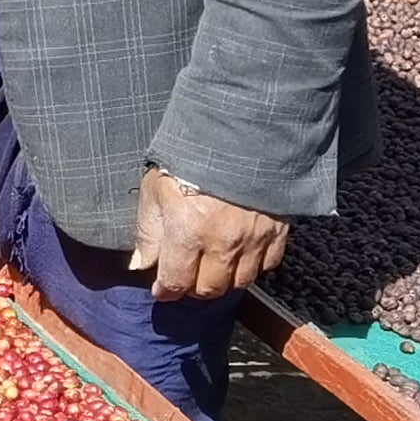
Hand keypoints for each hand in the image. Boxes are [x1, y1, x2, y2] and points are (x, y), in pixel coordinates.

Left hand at [129, 167, 290, 300]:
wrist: (241, 130)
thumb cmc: (191, 155)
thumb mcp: (155, 187)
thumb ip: (148, 231)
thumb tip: (141, 265)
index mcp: (187, 231)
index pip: (176, 282)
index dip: (166, 290)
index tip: (162, 289)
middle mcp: (222, 242)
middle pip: (209, 289)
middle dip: (193, 287)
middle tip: (187, 275)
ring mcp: (253, 238)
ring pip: (239, 282)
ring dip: (223, 280)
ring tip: (212, 266)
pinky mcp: (278, 230)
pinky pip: (267, 265)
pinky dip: (253, 265)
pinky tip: (241, 254)